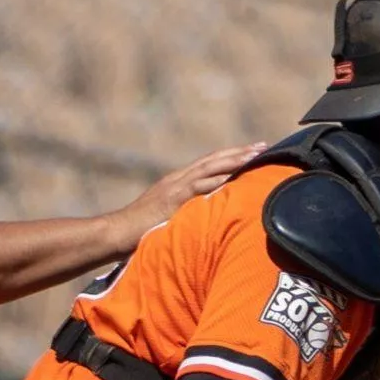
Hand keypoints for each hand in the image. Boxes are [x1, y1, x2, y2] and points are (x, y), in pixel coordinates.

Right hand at [110, 144, 264, 247]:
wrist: (115, 233)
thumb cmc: (140, 231)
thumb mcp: (169, 217)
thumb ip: (187, 212)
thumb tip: (207, 217)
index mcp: (177, 182)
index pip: (209, 164)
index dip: (231, 156)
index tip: (254, 151)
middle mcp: (177, 179)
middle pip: (213, 160)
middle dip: (239, 152)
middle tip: (264, 146)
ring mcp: (174, 187)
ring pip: (209, 168)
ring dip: (234, 160)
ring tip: (256, 155)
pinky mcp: (172, 199)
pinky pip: (198, 186)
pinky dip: (218, 180)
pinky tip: (235, 177)